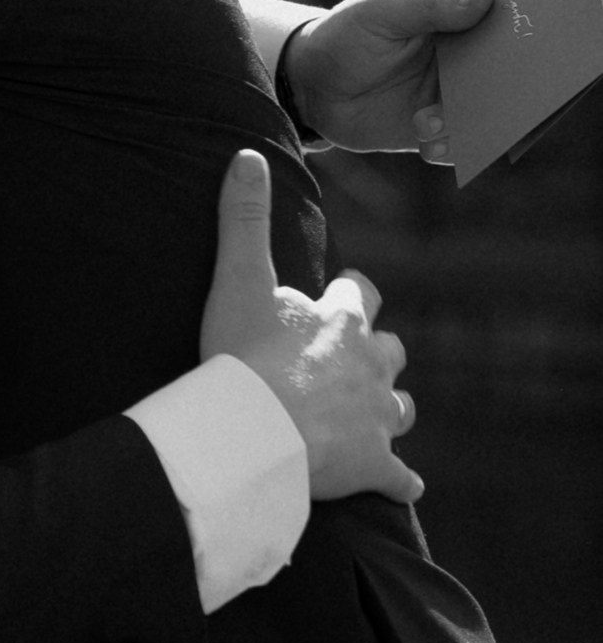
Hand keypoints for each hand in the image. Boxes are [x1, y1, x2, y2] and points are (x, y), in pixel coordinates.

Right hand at [201, 150, 422, 502]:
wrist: (253, 432)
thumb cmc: (244, 356)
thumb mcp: (238, 279)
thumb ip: (242, 218)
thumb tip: (244, 156)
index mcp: (342, 321)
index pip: (360, 295)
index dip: (350, 296)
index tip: (337, 299)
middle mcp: (371, 365)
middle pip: (391, 352)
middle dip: (376, 356)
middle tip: (349, 364)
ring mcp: (376, 418)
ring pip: (401, 409)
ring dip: (388, 411)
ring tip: (365, 419)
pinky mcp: (374, 466)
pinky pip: (400, 477)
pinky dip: (401, 481)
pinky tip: (403, 486)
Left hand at [281, 0, 493, 161]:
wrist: (306, 86)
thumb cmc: (342, 36)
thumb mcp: (380, 11)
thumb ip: (429, 6)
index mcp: (450, 12)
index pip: (495, 10)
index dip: (514, 15)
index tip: (528, 22)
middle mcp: (459, 52)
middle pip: (502, 61)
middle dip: (509, 72)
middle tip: (506, 80)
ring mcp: (449, 91)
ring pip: (485, 105)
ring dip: (473, 115)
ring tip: (433, 120)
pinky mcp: (434, 126)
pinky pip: (457, 139)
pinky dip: (452, 145)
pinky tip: (430, 144)